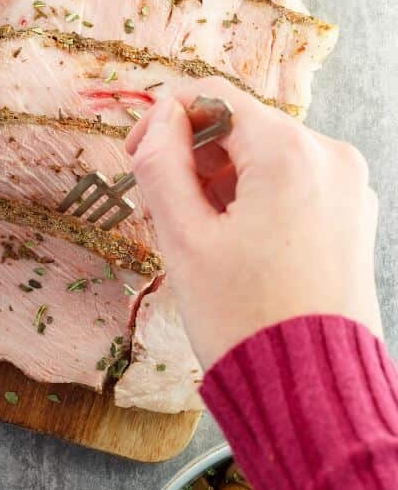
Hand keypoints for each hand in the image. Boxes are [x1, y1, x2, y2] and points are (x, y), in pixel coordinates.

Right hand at [126, 78, 381, 367]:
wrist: (310, 392)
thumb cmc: (244, 320)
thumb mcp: (184, 238)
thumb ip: (161, 163)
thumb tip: (161, 119)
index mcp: (290, 153)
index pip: (213, 97)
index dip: (164, 118)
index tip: (136, 153)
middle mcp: (330, 158)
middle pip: (243, 127)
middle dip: (195, 157)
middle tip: (165, 208)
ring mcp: (349, 188)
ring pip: (267, 157)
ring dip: (224, 181)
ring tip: (203, 237)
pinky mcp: (353, 217)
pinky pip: (294, 185)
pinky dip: (257, 199)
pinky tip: (236, 245)